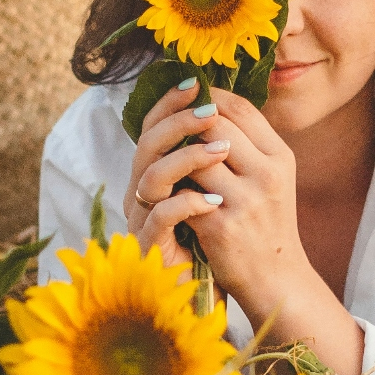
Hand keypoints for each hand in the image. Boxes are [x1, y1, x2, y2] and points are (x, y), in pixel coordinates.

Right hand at [123, 78, 230, 270]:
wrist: (219, 291)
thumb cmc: (222, 237)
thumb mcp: (220, 188)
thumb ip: (215, 154)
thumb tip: (231, 107)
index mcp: (156, 172)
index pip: (153, 126)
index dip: (171, 102)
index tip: (197, 83)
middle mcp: (143, 192)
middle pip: (147, 143)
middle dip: (178, 121)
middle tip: (209, 111)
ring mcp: (144, 220)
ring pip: (150, 177)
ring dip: (186, 158)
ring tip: (221, 152)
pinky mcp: (153, 249)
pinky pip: (160, 217)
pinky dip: (187, 204)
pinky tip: (214, 201)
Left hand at [186, 87, 364, 374]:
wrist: (276, 277)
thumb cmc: (267, 222)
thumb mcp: (271, 177)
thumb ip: (248, 143)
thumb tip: (208, 103)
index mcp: (280, 158)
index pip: (241, 109)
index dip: (210, 97)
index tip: (189, 95)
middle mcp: (267, 175)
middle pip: (215, 125)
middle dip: (187, 124)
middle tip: (171, 128)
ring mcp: (244, 201)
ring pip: (195, 156)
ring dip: (175, 156)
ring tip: (166, 157)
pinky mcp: (220, 226)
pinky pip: (183, 193)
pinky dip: (171, 188)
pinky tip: (165, 188)